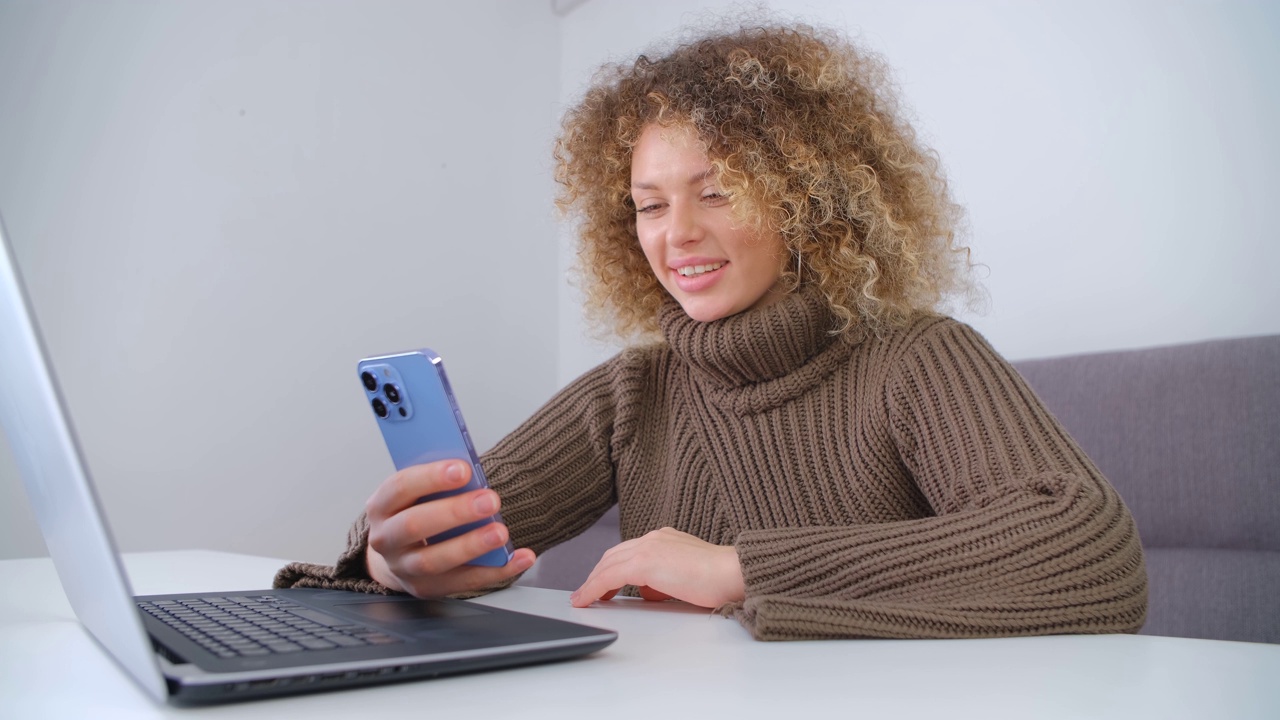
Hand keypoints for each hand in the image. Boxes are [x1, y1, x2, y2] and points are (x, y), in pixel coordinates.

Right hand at [364, 459, 534, 596]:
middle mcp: (386, 539)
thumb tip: (471, 473)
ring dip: (471, 546)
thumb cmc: (415, 510)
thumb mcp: (417, 492)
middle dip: (455, 512)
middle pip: (414, 525)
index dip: (431, 477)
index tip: (464, 469)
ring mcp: (405, 567)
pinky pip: (464, 582)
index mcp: (382, 505)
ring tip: (501, 532)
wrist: (400, 550)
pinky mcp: (427, 588)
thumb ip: (437, 482)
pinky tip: (520, 557)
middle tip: (490, 500)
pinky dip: (496, 571)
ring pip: (435, 560)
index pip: (400, 488)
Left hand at [569, 527, 744, 608]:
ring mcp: (649, 547)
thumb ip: (664, 578)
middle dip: (597, 574)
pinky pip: (609, 577)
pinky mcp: (645, 562)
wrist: (732, 573)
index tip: (602, 583)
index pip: (629, 551)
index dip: (612, 567)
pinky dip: (594, 588)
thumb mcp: (685, 576)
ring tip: (582, 599)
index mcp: (665, 538)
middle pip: (614, 555)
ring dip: (592, 582)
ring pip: (608, 564)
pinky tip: (587, 600)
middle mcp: (654, 538)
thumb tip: (649, 591)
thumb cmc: (719, 579)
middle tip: (587, 592)